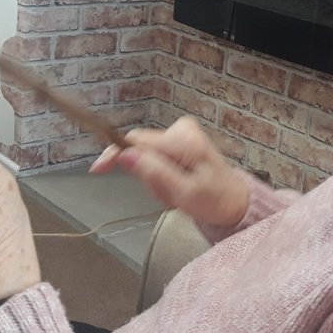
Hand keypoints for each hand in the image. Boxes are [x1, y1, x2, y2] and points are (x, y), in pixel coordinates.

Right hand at [90, 116, 248, 226]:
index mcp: (184, 141)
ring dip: (155, 180)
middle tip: (168, 196)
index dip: (115, 154)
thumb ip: (154, 172)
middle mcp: (182, 129)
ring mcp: (182, 133)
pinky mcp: (181, 140)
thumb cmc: (214, 201)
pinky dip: (161, 176)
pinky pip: (156, 158)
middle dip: (147, 177)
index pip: (137, 140)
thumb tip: (125, 155)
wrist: (235, 202)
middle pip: (141, 150)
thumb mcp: (183, 193)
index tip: (97, 170)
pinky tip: (177, 187)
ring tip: (175, 194)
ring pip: (147, 156)